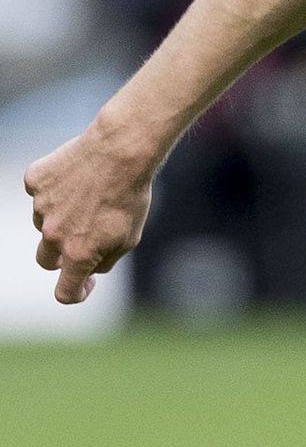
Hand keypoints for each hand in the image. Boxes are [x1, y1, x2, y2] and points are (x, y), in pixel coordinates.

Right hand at [25, 121, 157, 305]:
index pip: (65, 292)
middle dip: (61, 257)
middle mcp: (53, 234)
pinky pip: (40, 192)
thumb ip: (104, 260)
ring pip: (44, 222)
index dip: (76, 292)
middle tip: (82, 239)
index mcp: (78, 253)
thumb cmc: (130, 197)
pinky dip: (55, 189)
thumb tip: (88, 270)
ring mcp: (40, 206)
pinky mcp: (34, 181)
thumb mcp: (128, 238)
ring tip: (90, 196)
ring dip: (61, 217)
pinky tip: (77, 177)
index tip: (85, 283)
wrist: (121, 153)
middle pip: (46, 260)